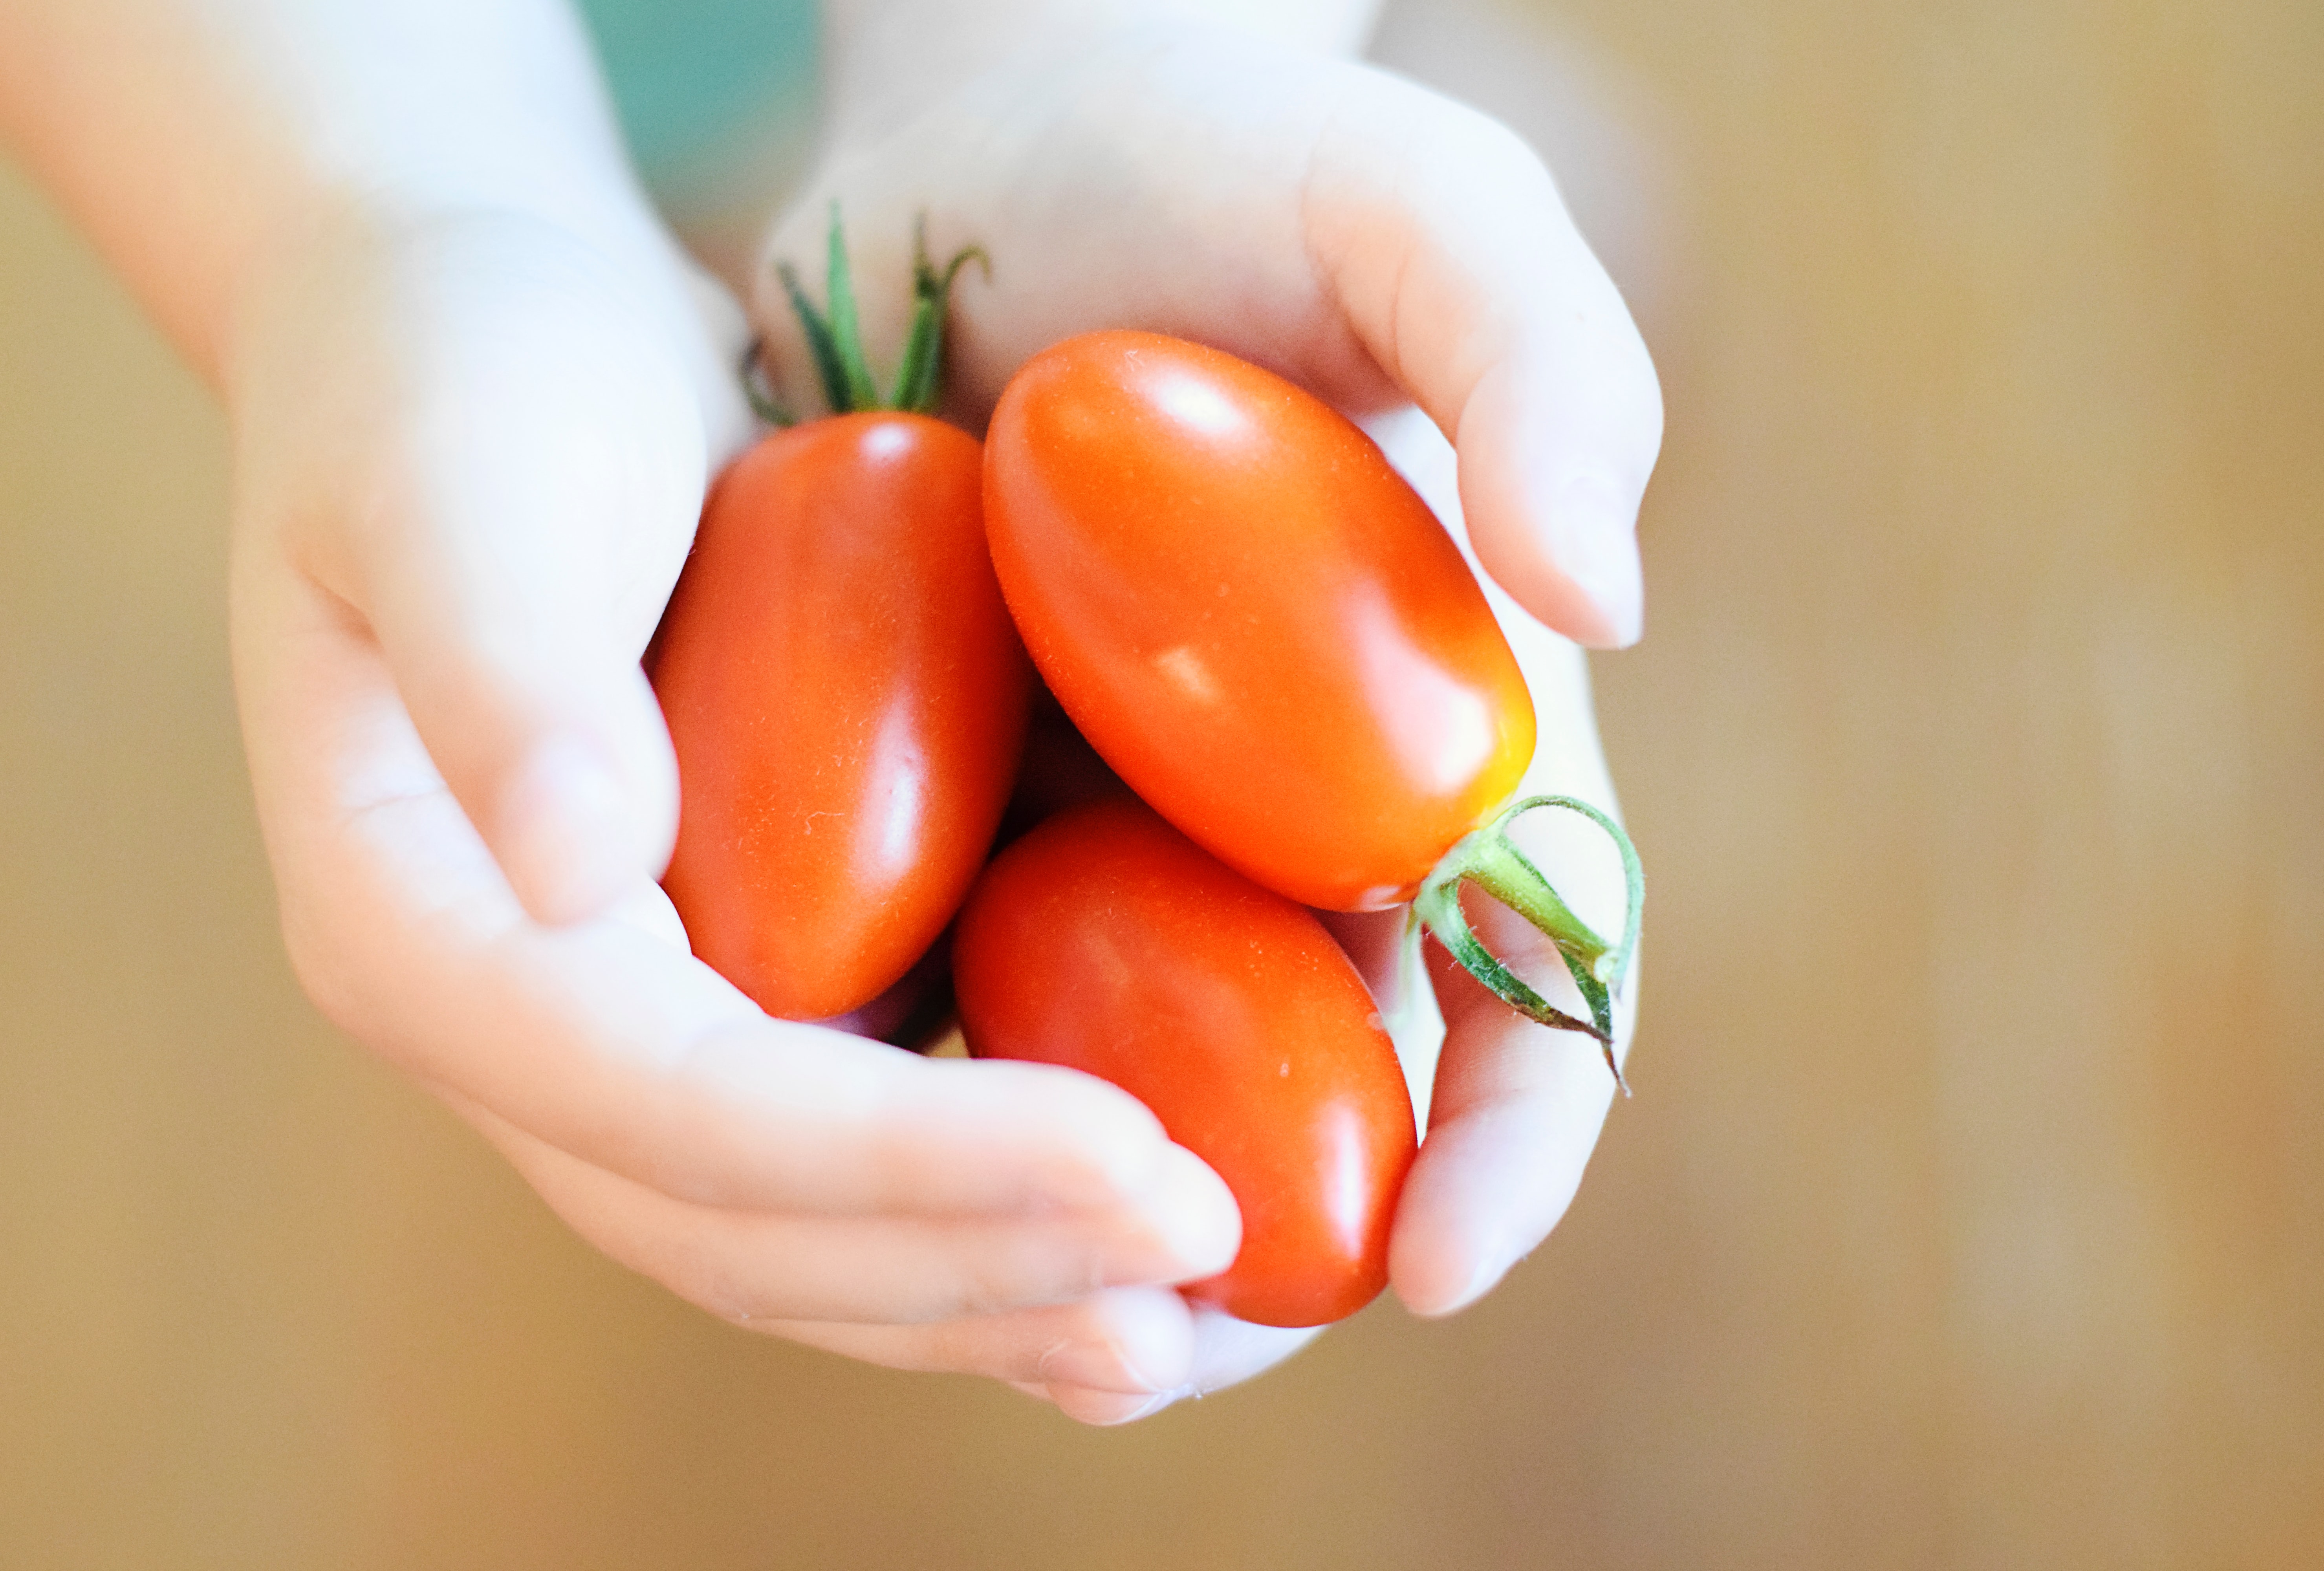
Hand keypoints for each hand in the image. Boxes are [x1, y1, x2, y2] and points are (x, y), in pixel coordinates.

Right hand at [225, 199, 1243, 1427]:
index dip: (905, 1165)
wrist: (487, 333)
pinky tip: (1136, 1236)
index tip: (1137, 1164)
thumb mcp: (460, 482)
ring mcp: (625, 1023)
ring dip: (1000, 1289)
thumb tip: (582, 867)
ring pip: (805, 1237)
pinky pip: (856, 1152)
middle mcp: (520, 1022)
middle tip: (1197, 1276)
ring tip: (1193, 1325)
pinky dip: (991, 1211)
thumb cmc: (465, 374)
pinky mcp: (733, 980)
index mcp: (424, 931)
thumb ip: (504, 668)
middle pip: (747, 1224)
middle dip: (980, 1264)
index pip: (679, 1111)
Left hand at [757, 14, 1658, 1399]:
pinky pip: (951, 1005)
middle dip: (1274, 1251)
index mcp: (1444, 734)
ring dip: (1075, 1233)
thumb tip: (1605, 591)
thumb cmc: (1218, 158)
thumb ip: (1545, 356)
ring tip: (1003, 1313)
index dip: (1517, 1137)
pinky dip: (914, 1099)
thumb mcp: (1408, 208)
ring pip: (1130, 1097)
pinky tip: (832, 1157)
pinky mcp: (960, 811)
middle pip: (1331, 1098)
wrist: (981, 135)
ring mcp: (1124, 832)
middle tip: (1170, 1344)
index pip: (1537, 977)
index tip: (1444, 1260)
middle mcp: (1293, 823)